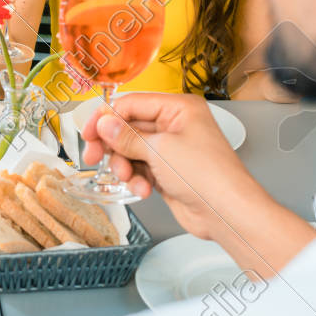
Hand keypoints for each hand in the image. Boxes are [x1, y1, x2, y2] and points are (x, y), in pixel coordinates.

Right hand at [80, 92, 259, 240]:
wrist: (226, 212)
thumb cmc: (209, 176)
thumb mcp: (159, 150)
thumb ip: (127, 137)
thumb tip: (105, 125)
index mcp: (179, 109)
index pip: (132, 103)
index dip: (107, 117)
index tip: (89, 133)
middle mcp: (176, 126)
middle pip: (129, 127)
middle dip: (113, 145)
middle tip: (94, 157)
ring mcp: (172, 149)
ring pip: (132, 150)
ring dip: (125, 166)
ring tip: (128, 178)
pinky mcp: (168, 172)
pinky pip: (140, 169)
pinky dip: (137, 179)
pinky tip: (143, 189)